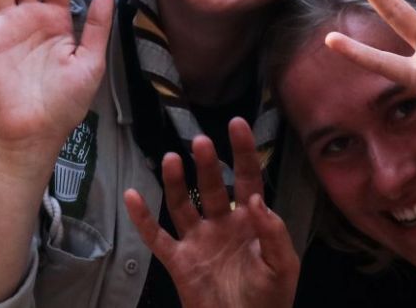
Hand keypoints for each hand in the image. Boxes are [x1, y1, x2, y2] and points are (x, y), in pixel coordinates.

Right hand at [124, 118, 298, 307]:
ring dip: (176, 182)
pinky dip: (142, 218)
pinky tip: (133, 195)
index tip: (236, 124)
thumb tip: (255, 199)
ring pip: (182, 204)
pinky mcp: (178, 261)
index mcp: (250, 223)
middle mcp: (222, 225)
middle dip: (207, 164)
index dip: (243, 152)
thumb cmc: (271, 300)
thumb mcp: (283, 266)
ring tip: (171, 159)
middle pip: (213, 186)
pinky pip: (156, 237)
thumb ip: (273, 232)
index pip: (248, 179)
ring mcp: (198, 241)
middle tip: (201, 142)